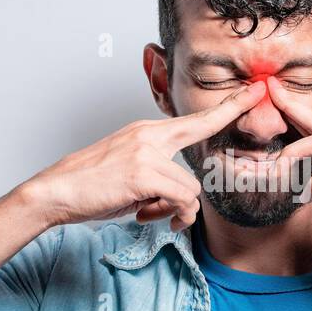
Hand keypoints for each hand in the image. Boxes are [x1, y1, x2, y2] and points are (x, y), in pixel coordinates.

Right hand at [26, 80, 267, 231]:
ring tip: (151, 213)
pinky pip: (181, 200)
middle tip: (256, 95)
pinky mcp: (143, 174)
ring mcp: (146, 153)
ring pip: (192, 186)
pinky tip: (146, 216)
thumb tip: (179, 199)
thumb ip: (157, 173)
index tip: (250, 93)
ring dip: (178, 208)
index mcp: (145, 133)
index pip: (191, 120)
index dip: (224, 108)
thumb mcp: (127, 172)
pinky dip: (172, 215)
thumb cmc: (90, 187)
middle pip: (201, 128)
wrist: (55, 192)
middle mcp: (148, 136)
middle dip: (231, 113)